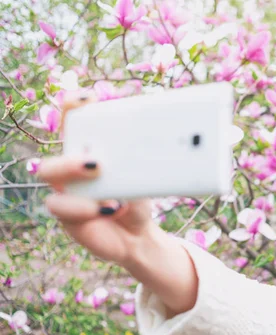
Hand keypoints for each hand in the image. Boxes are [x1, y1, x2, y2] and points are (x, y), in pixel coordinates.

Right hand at [37, 92, 154, 266]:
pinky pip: (61, 206)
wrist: (138, 234)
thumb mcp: (145, 175)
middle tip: (97, 162)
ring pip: (49, 173)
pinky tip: (112, 207)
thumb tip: (165, 140)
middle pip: (57, 146)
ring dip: (72, 173)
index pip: (73, 119)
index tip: (89, 98)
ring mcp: (65, 189)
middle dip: (72, 149)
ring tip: (104, 184)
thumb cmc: (137, 196)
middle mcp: (71, 165)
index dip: (74, 105)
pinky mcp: (67, 214)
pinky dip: (85, 207)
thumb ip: (142, 158)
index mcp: (87, 147)